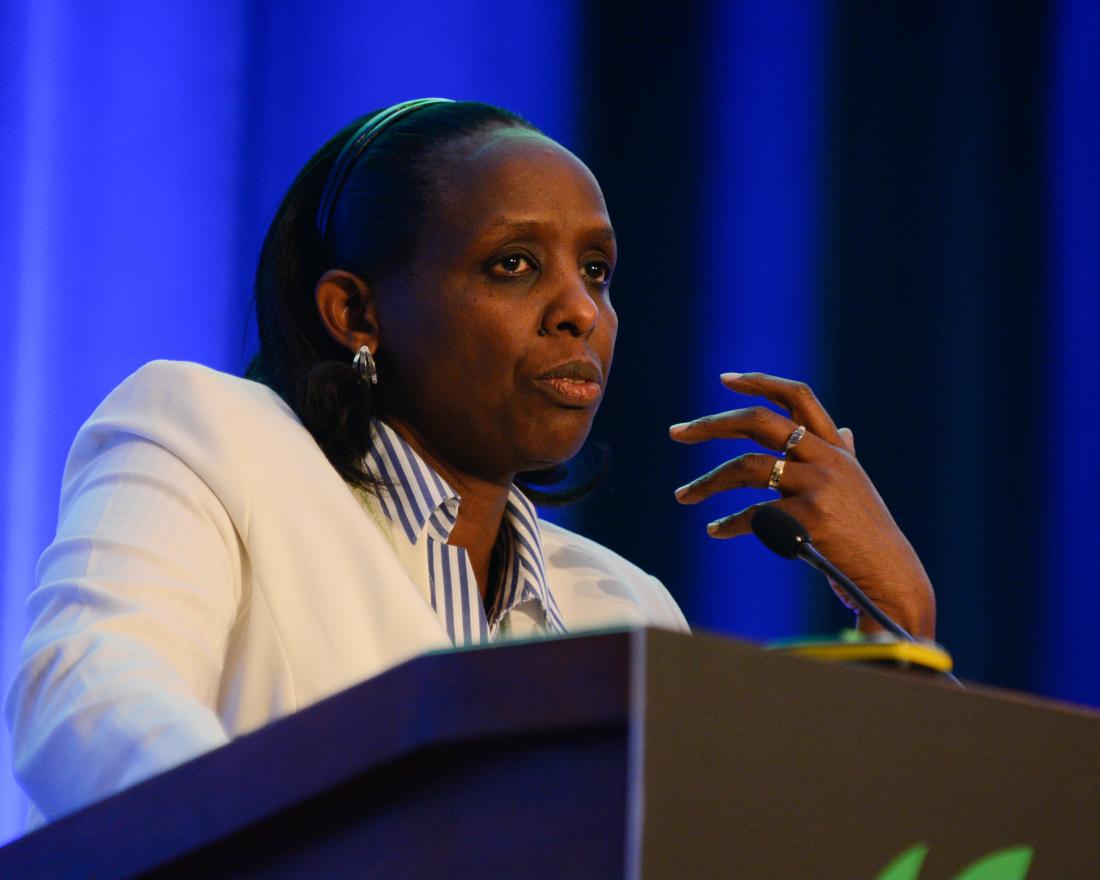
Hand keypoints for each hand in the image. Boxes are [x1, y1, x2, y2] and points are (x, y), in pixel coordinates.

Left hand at [669, 372, 935, 638]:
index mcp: (836, 447)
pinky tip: (715, 530)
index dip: (760, 382)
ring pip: (747, 467)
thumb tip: (846, 429)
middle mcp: (828, 458)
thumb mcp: (858, 486)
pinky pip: (755, 515)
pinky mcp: (810, 518)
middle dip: (711, 425)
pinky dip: (729, 523)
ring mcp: (819, 486)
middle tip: (676, 433)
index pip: (798, 396)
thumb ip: (846, 455)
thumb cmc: (866, 535)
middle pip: (759, 421)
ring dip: (707, 482)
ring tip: (682, 496)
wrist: (890, 578)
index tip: (724, 379)